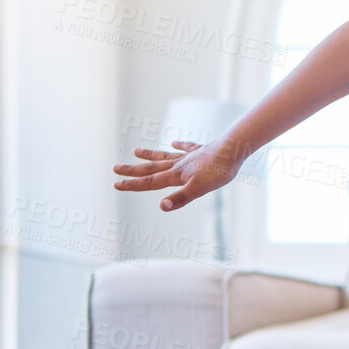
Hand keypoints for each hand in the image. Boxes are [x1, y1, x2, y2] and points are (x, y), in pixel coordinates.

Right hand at [112, 139, 242, 211]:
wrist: (233, 150)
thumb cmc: (218, 171)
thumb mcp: (200, 189)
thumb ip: (180, 198)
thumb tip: (161, 206)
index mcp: (176, 175)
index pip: (150, 182)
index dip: (133, 185)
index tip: (116, 184)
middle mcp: (179, 164)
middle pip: (152, 168)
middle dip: (133, 170)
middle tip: (115, 168)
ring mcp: (189, 157)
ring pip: (165, 156)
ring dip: (149, 155)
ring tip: (136, 151)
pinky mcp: (201, 151)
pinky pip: (186, 147)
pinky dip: (179, 145)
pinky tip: (173, 142)